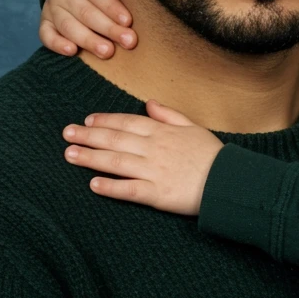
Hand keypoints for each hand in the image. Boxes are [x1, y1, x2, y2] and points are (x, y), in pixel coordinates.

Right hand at [39, 0, 135, 58]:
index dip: (111, 7)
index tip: (128, 20)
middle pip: (85, 13)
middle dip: (108, 29)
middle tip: (129, 41)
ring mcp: (52, 7)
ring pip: (69, 27)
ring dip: (88, 40)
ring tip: (108, 52)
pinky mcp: (45, 22)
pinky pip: (46, 35)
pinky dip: (56, 44)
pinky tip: (72, 52)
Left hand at [63, 101, 223, 215]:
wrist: (231, 182)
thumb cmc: (214, 156)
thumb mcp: (194, 127)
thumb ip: (170, 115)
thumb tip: (150, 103)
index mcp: (164, 132)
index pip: (128, 123)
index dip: (106, 121)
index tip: (87, 120)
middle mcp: (155, 149)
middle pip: (115, 140)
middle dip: (89, 136)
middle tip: (67, 134)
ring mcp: (155, 171)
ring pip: (116, 162)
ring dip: (91, 157)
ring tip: (70, 155)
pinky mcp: (158, 194)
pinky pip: (129, 189)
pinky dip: (110, 187)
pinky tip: (93, 184)